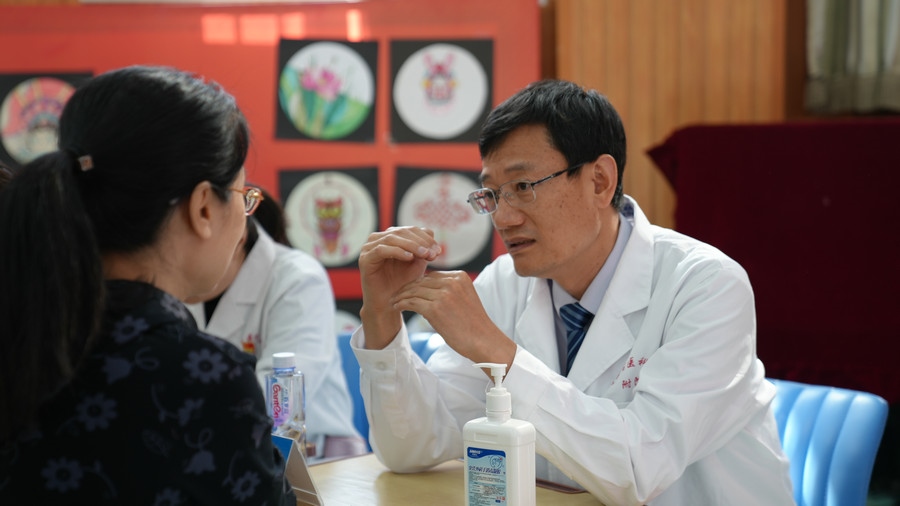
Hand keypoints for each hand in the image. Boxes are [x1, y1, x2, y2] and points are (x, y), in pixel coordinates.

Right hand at [358, 226, 440, 348]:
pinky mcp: (365, 258)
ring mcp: (369, 247)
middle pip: (402, 232)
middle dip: (420, 242)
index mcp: (391, 237)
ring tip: (424, 254)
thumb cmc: (403, 283)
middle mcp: (378, 239)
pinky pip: (381, 250)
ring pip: (392, 238)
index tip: (439, 251)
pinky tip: (409, 258)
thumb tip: (431, 233)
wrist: (389, 303)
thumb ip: (423, 248)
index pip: (411, 230)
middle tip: (433, 253)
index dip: (426, 238)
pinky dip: (397, 251)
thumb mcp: (417, 263)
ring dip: (411, 245)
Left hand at [390, 270, 515, 366]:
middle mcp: (452, 282)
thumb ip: (449, 290)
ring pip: (414, 290)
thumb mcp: (464, 299)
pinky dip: (402, 304)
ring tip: (394, 301)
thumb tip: (426, 289)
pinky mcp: (435, 308)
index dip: (418, 283)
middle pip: (422, 281)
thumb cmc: (473, 325)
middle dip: (407, 288)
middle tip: (396, 295)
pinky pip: (412, 302)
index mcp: (460, 277)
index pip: (432, 276)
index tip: (408, 290)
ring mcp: (443, 294)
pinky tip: (396, 307)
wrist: (483, 341)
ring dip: (401, 296)